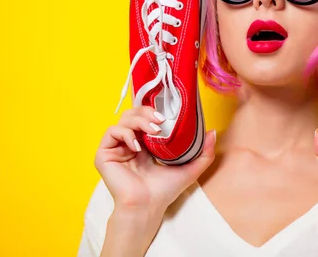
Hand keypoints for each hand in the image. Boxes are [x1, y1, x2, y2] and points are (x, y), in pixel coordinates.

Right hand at [94, 105, 216, 214]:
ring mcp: (117, 148)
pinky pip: (112, 132)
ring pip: (123, 119)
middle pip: (133, 113)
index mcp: (146, 143)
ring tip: (152, 130)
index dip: (155, 110)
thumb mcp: (191, 168)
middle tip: (161, 119)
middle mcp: (130, 142)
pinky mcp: (105, 154)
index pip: (146, 116)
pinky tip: (136, 145)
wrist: (148, 206)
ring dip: (138, 120)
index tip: (168, 114)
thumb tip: (212, 132)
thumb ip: (204, 152)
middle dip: (146, 112)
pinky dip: (125, 133)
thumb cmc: (165, 191)